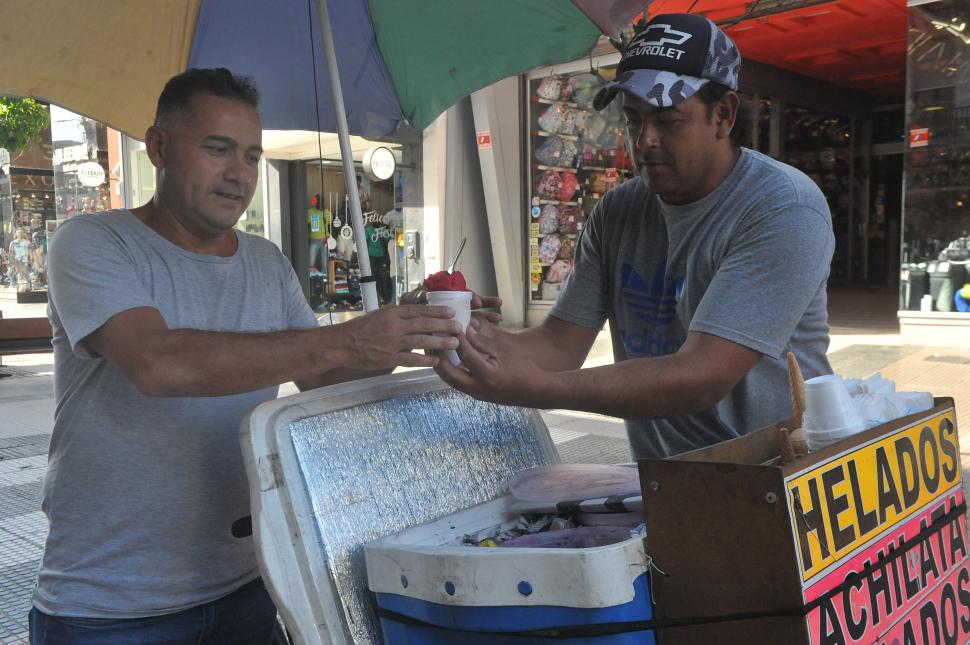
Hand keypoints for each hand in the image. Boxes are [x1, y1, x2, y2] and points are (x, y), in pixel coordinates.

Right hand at [337, 304, 461, 369]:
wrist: (342, 343)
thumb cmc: (361, 328)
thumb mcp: (381, 314)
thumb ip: (398, 315)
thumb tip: (417, 313)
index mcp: (393, 313)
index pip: (420, 310)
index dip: (437, 311)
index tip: (451, 312)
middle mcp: (394, 325)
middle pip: (425, 324)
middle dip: (444, 326)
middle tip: (459, 328)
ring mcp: (392, 342)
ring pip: (422, 341)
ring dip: (440, 342)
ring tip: (454, 344)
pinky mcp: (389, 358)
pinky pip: (411, 359)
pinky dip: (425, 361)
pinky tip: (437, 361)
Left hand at [401, 286, 502, 324]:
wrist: (398, 333)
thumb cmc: (402, 315)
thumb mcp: (409, 304)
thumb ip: (416, 299)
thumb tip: (424, 294)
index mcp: (439, 293)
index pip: (457, 291)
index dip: (468, 295)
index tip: (476, 302)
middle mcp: (448, 303)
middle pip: (468, 301)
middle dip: (482, 303)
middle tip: (495, 305)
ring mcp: (452, 316)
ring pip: (471, 314)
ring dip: (486, 315)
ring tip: (499, 318)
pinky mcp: (453, 328)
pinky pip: (468, 327)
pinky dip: (480, 327)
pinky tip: (493, 327)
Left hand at [434, 324, 544, 407]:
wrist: (536, 392)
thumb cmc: (525, 369)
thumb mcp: (507, 350)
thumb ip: (486, 340)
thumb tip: (468, 327)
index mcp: (487, 375)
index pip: (465, 354)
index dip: (457, 338)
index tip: (450, 325)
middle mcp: (478, 388)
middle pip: (449, 373)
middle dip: (438, 357)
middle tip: (431, 341)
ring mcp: (477, 394)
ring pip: (451, 380)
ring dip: (441, 365)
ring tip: (434, 350)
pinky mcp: (477, 395)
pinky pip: (458, 382)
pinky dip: (450, 371)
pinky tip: (447, 360)